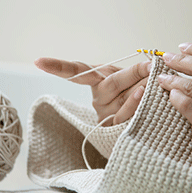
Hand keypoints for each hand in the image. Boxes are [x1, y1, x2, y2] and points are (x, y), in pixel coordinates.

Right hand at [34, 57, 150, 124]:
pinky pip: (126, 116)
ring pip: (121, 100)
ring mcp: (105, 116)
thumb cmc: (140, 92)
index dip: (57, 66)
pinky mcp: (115, 131)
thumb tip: (152, 64)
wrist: (148, 123)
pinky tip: (145, 96)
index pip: (76, 72)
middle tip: (151, 65)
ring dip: (142, 88)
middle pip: (110, 83)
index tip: (37, 61)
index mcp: (97, 81)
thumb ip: (140, 71)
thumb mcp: (137, 77)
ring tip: (154, 79)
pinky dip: (138, 104)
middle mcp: (98, 99)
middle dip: (133, 73)